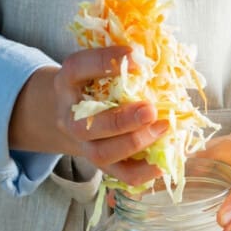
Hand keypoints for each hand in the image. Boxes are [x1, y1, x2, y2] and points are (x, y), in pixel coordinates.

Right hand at [8, 46, 163, 186]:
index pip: (79, 68)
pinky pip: (121, 175)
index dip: (105, 62)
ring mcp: (83, 144)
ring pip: (102, 153)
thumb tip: (154, 55)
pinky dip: (144, 172)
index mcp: (67, 82)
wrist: (68, 115)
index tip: (136, 57)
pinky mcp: (101, 163)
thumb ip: (118, 61)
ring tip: (163, 128)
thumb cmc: (91, 85)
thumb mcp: (94, 67)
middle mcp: (70, 116)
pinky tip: (163, 164)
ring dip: (135, 143)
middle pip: (88, 125)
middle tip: (150, 109)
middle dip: (122, 120)